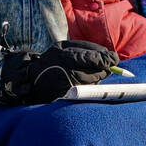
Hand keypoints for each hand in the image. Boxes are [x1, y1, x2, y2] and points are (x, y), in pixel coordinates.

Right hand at [0, 39, 119, 103]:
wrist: (31, 80)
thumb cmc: (51, 61)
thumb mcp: (63, 47)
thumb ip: (85, 49)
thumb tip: (110, 58)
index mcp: (66, 56)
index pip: (94, 58)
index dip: (107, 59)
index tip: (113, 59)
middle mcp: (68, 72)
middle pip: (98, 72)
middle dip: (104, 68)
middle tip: (105, 66)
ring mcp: (69, 86)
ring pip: (96, 82)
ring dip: (97, 77)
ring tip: (85, 73)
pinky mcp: (70, 97)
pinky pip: (89, 91)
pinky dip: (90, 86)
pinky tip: (81, 82)